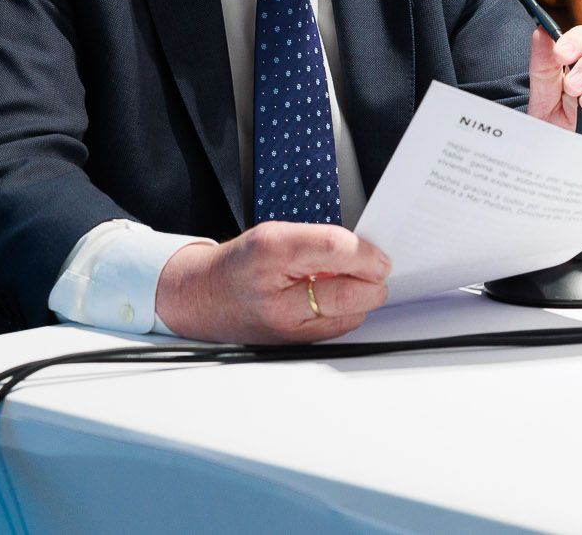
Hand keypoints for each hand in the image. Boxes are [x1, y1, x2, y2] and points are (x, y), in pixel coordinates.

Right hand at [153, 222, 389, 343]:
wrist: (201, 298)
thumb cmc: (240, 263)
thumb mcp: (275, 234)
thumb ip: (320, 242)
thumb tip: (366, 254)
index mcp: (272, 251)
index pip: (335, 250)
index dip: (366, 254)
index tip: (380, 256)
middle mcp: (277, 293)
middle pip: (349, 293)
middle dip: (373, 282)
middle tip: (378, 271)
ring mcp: (284, 326)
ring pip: (349, 317)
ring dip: (361, 300)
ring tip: (351, 283)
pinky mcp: (291, 346)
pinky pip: (336, 331)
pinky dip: (345, 314)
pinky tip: (333, 301)